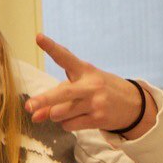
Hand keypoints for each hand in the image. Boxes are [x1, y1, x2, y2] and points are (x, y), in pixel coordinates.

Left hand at [27, 34, 151, 136]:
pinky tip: (79, 118)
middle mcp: (90, 85)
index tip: (39, 37)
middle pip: (62, 93)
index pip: (66, 57)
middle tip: (29, 106)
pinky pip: (69, 125)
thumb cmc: (100, 91)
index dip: (52, 47)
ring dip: (56, 115)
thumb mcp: (82, 86)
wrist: (134, 104)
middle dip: (44, 100)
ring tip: (69, 111)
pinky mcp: (98, 118)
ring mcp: (96, 102)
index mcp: (85, 70)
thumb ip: (56, 97)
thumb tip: (33, 116)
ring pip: (60, 113)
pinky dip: (66, 124)